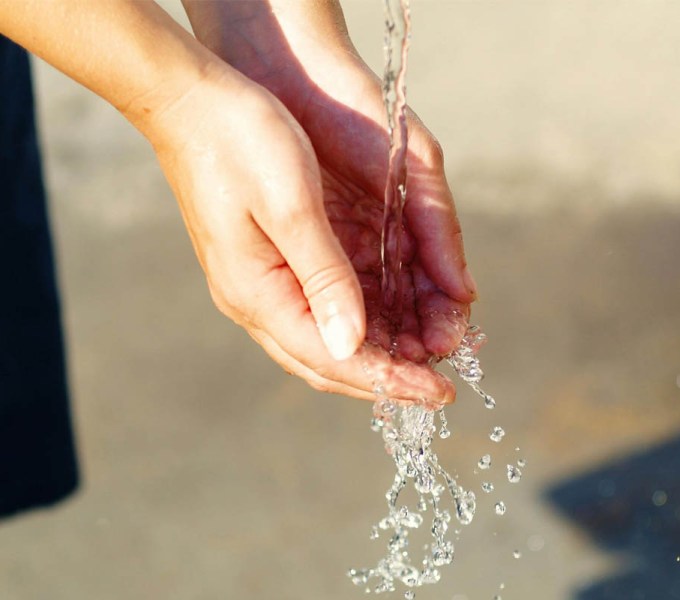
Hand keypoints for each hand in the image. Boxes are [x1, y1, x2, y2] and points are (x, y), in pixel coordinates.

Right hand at [182, 1, 477, 399]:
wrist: (189, 100)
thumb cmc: (240, 141)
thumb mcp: (292, 206)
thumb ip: (324, 278)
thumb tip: (351, 345)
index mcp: (257, 293)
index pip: (332, 358)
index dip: (389, 380)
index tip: (439, 394)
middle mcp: (254, 299)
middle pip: (327, 361)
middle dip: (386, 378)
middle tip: (438, 388)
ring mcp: (257, 283)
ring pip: (324, 340)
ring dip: (376, 354)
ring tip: (425, 358)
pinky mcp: (267, 263)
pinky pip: (318, 310)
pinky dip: (359, 323)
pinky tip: (391, 321)